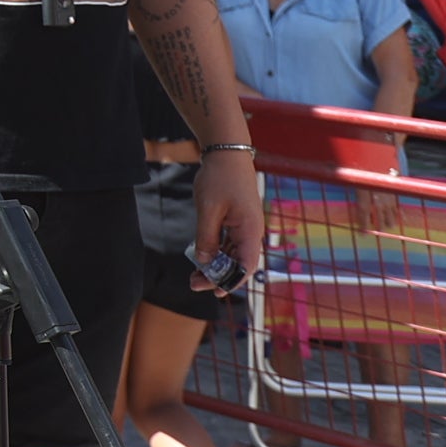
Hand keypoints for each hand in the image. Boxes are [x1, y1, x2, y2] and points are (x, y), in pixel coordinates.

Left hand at [195, 149, 264, 282]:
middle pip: (238, 263)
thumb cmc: (220, 178)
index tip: (217, 292)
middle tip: (194, 285)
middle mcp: (251, 232)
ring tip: (194, 278)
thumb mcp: (208, 209)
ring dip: (215, 267)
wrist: (227, 154)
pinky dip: (216, 253)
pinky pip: (228, 244)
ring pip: (232, 255)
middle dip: (218, 277)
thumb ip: (206, 236)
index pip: (246, 265)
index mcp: (250, 230)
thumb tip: (203, 261)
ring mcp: (244, 227)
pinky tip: (200, 260)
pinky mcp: (236, 222)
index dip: (233, 281)